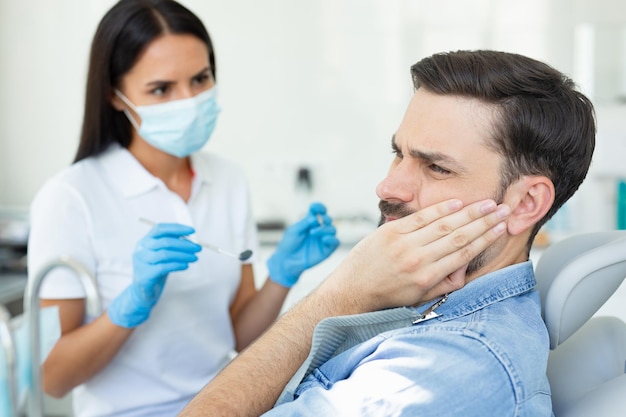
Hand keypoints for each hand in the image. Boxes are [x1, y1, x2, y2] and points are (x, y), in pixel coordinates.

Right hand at [108, 223, 201, 327]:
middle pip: (165, 241)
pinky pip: (164, 267)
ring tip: (194, 257)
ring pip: (165, 254)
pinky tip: (186, 266)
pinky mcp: (145, 275)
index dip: (176, 228)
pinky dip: (177, 265)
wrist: (143, 292)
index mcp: (145, 241)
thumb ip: (173, 245)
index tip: (192, 231)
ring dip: (183, 255)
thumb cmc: (155, 270)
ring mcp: (141, 262)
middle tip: (198, 248)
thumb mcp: (163, 255)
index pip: (160, 228)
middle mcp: (141, 249)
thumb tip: (192, 239)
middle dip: (184, 244)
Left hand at [267, 202, 339, 287]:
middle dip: (325, 217)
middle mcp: (319, 229)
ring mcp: (323, 239)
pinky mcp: (327, 250)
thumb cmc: (289, 244)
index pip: (319, 211)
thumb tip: (315, 218)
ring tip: (313, 232)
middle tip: (318, 220)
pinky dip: (332, 239)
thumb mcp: (294, 230)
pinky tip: (324, 239)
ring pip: (332, 229)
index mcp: (310, 222)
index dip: (319, 207)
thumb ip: (305, 223)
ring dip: (325, 229)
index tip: (315, 208)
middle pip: (328, 219)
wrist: (286, 261)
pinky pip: (335, 242)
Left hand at [316, 199, 510, 313]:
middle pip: (459, 236)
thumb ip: (444, 284)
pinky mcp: (391, 231)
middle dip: (484, 222)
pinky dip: (441, 209)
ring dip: (469, 212)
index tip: (501, 228)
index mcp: (428, 276)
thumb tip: (464, 270)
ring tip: (487, 204)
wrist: (353, 289)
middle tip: (503, 210)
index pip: (464, 254)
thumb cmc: (388, 294)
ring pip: (444, 224)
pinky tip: (458, 203)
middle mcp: (418, 259)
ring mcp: (404, 243)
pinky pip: (421, 217)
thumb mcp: (419, 297)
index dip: (485, 239)